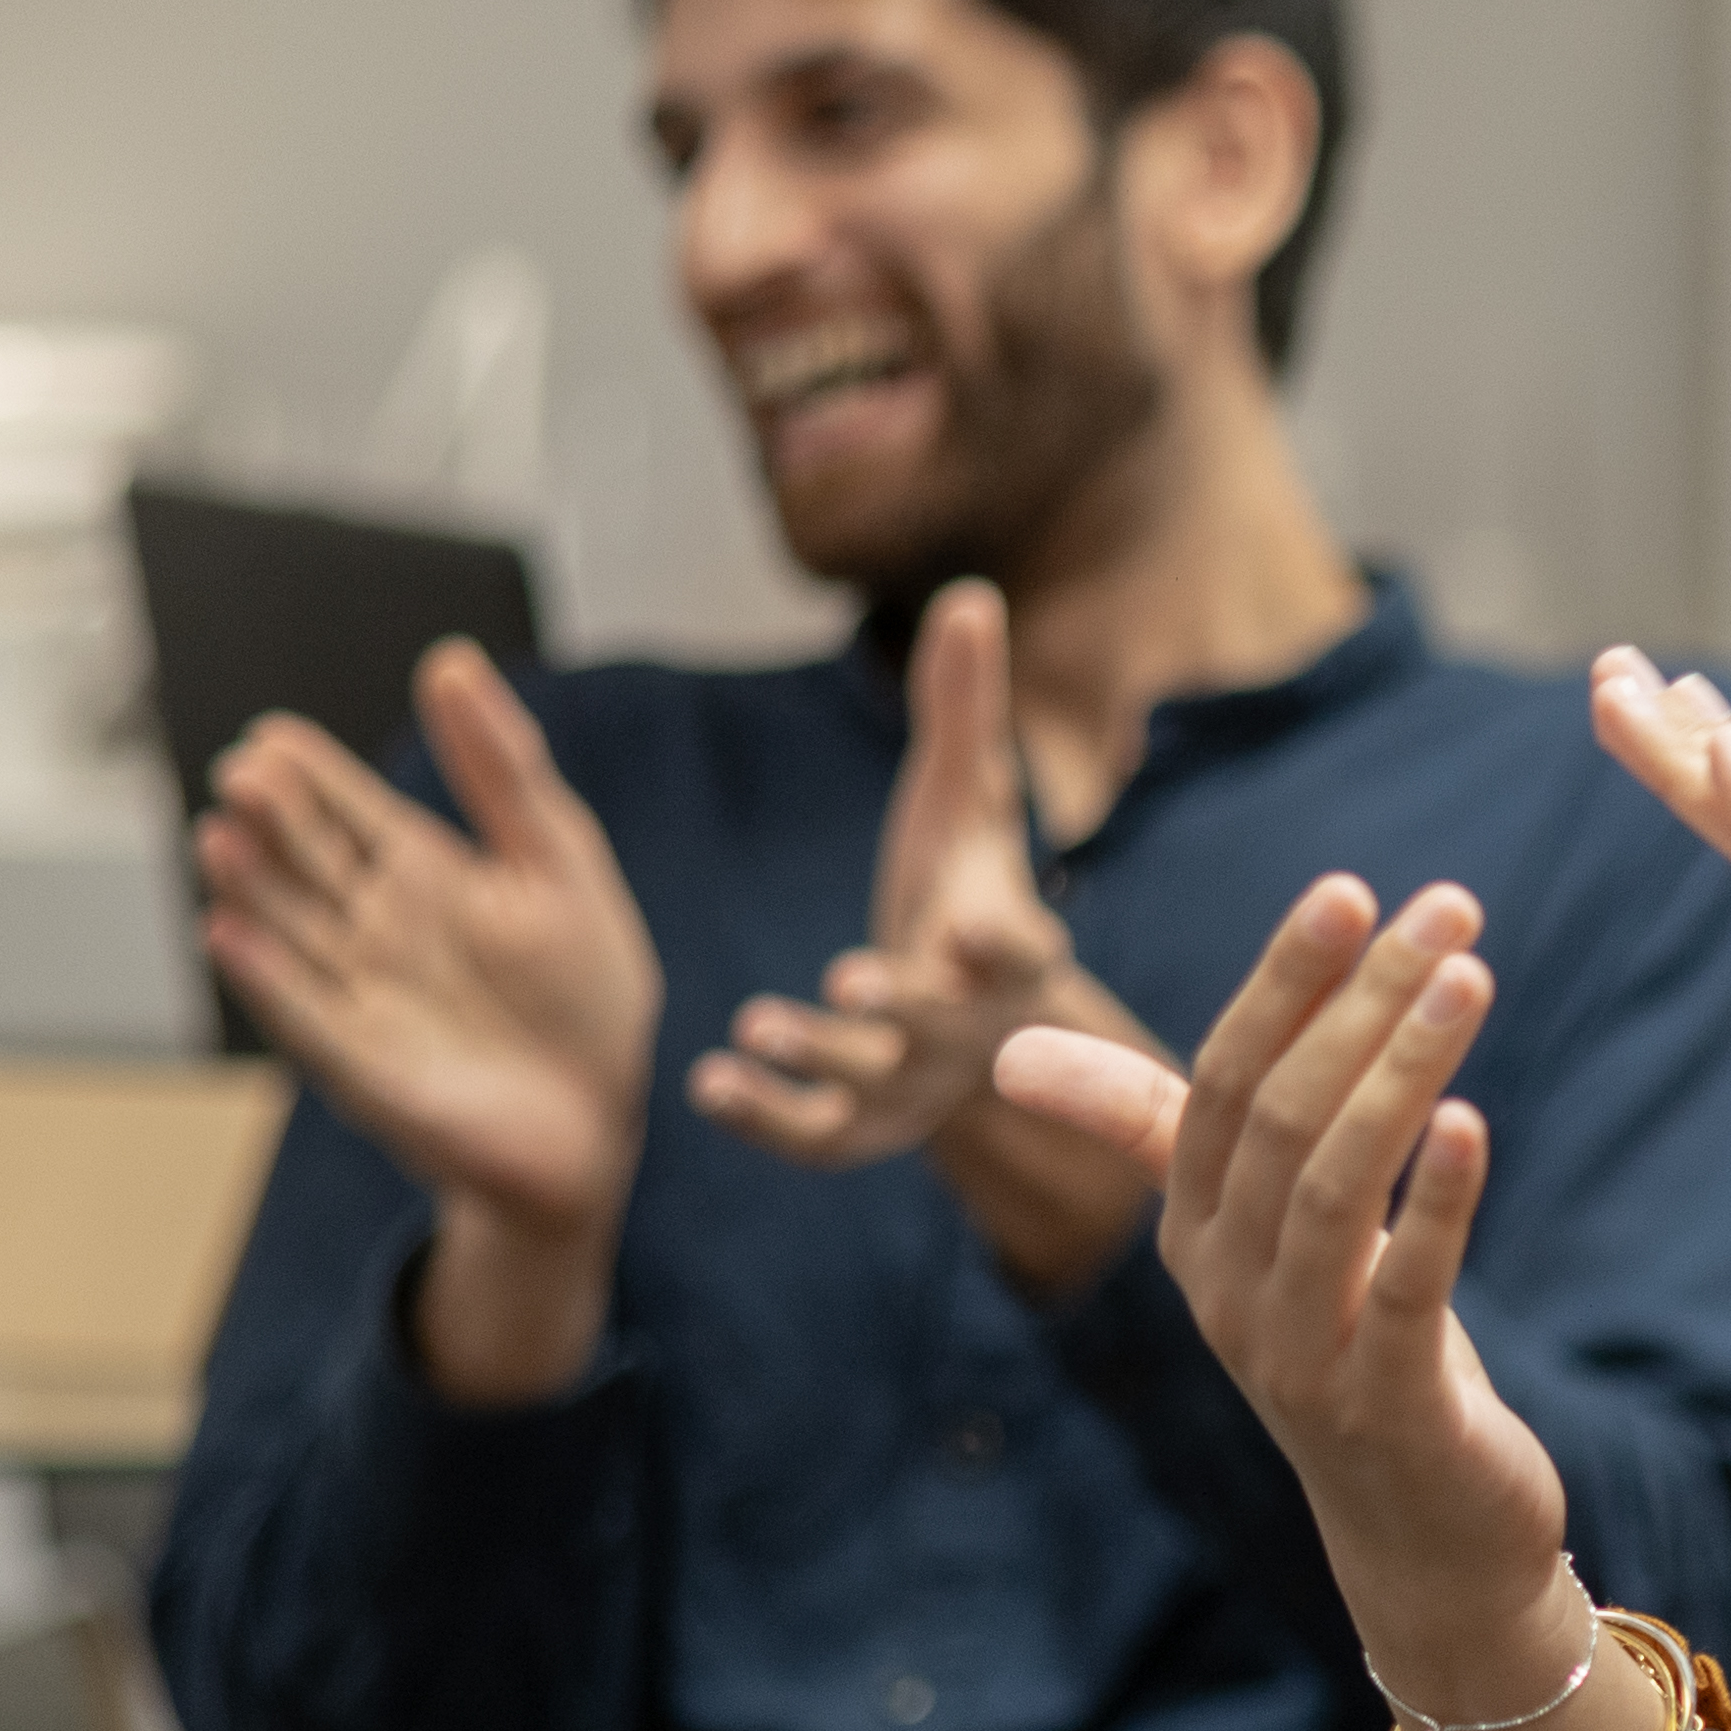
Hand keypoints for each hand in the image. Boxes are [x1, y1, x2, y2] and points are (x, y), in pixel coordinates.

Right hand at [197, 641, 660, 1399]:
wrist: (600, 1119)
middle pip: (309, 861)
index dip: (311, 774)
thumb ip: (504, 770)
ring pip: (289, 927)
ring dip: (251, 885)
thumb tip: (450, 662)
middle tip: (243, 773)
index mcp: (426, 877)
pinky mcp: (361, 1060)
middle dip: (273, 818)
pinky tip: (224, 931)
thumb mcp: (558, 863)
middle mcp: (378, 930)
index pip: (350, 812)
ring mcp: (360, 994)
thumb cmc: (586, 997)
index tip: (271, 734)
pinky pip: (301, 1013)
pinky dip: (263, 974)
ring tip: (220, 834)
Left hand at [688, 581, 1160, 1292]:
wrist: (964, 1022)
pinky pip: (816, 1133)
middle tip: (848, 984)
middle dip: (903, 1007)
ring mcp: (918, 1084)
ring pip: (875, 1084)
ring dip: (819, 1057)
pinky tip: (708, 1082)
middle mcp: (973, 1026)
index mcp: (1010, 946)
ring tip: (754, 1025)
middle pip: (947, 1025)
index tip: (977, 926)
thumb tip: (970, 596)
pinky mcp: (862, 1128)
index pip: (1022, 950)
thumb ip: (964, 708)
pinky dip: (765, 1116)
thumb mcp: (967, 800)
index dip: (1004, 944)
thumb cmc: (964, 886)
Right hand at [997, 881, 1587, 1730]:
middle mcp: (1228, 1291)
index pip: (1215, 1086)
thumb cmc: (1344, 1350)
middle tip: (1445, 907)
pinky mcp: (1387, 1406)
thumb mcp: (1254, 1237)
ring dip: (1405, 1072)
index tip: (1348, 890)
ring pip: (1339, 1189)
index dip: (1280, 984)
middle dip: (1360, 1003)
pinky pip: (1405, 1289)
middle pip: (1281, 1119)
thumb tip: (1011, 1049)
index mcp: (1194, 1236)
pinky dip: (1442, 1201)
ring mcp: (1299, 1356)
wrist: (1421, 1534)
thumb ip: (1154, 1131)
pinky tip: (1475, 1123)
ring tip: (1471, 979)